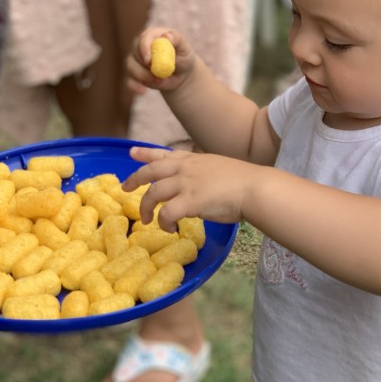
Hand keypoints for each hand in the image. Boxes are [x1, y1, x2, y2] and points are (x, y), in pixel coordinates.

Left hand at [122, 147, 255, 231]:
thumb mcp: (219, 169)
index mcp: (193, 160)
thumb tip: (197, 188)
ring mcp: (186, 184)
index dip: (145, 153)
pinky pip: (167, 213)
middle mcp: (186, 169)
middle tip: (125, 188)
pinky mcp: (190, 201)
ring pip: (153, 193)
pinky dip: (164, 223)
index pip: (164, 154)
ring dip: (147, 208)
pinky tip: (169, 229)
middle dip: (135, 179)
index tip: (132, 152)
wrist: (255, 188)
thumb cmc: (244, 182)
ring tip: (147, 220)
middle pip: (151, 171)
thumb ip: (203, 175)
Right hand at [127, 27, 195, 95]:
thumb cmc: (183, 57)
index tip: (149, 61)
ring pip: (131, 67)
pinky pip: (129, 81)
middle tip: (158, 77)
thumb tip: (166, 35)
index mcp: (152, 35)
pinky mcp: (134, 75)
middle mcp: (140, 46)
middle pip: (135, 53)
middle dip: (144, 66)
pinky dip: (135, 87)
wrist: (181, 74)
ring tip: (160, 82)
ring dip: (144, 77)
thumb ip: (177, 40)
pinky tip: (142, 91)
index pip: (144, 38)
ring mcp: (135, 60)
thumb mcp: (184, 48)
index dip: (144, 49)